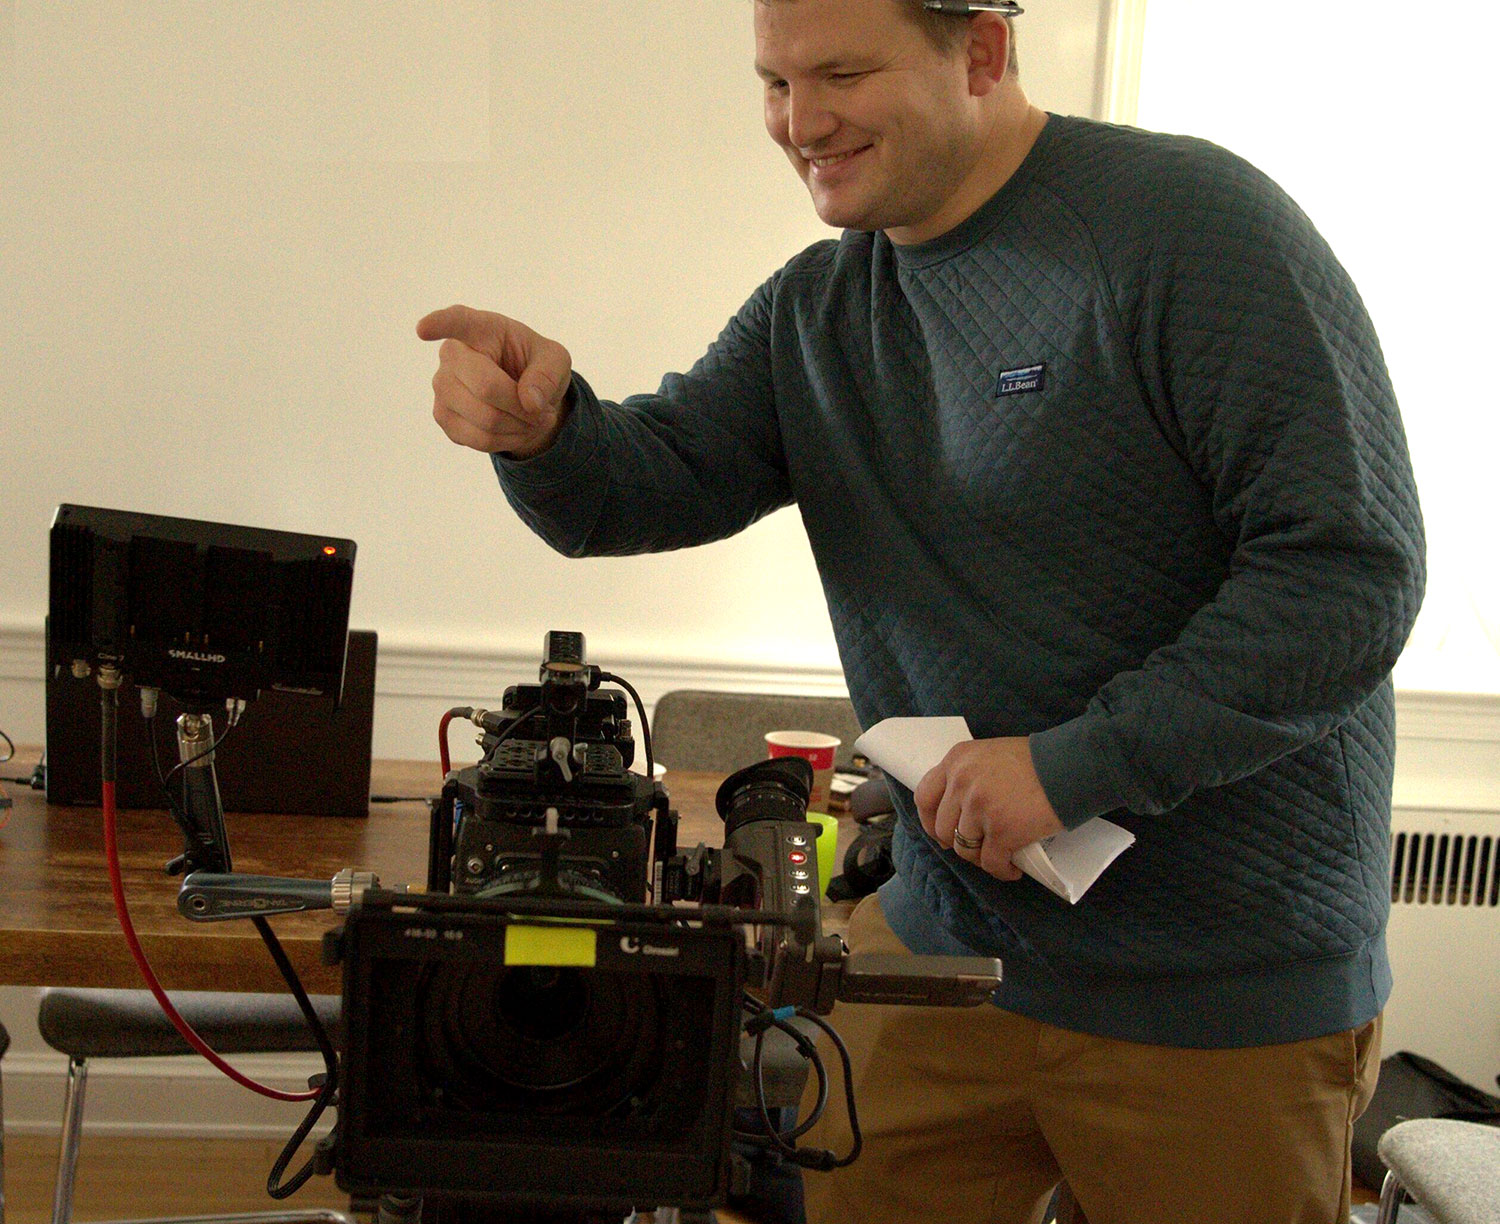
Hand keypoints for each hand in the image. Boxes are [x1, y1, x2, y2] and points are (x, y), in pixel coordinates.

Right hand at [417, 304, 572, 458]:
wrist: (524, 395)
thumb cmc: (535, 366)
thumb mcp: (555, 361)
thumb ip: (547, 374)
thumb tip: (530, 402)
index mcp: (479, 328)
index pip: (456, 322)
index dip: (439, 324)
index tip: (424, 329)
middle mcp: (451, 355)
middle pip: (486, 388)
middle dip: (523, 407)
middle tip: (542, 411)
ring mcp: (442, 387)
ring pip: (485, 419)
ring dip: (519, 427)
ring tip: (533, 419)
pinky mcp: (444, 417)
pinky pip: (479, 440)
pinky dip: (508, 441)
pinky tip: (516, 429)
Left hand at [914, 736, 1063, 880]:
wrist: (1070, 766)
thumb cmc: (1038, 760)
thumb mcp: (991, 755)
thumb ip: (970, 775)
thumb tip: (958, 807)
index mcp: (957, 760)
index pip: (924, 796)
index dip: (929, 820)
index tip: (940, 832)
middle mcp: (962, 782)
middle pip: (943, 827)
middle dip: (957, 843)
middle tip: (975, 848)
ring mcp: (980, 807)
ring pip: (965, 849)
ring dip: (981, 857)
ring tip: (998, 856)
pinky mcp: (1002, 831)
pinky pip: (992, 863)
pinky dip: (1002, 870)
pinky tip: (1012, 868)